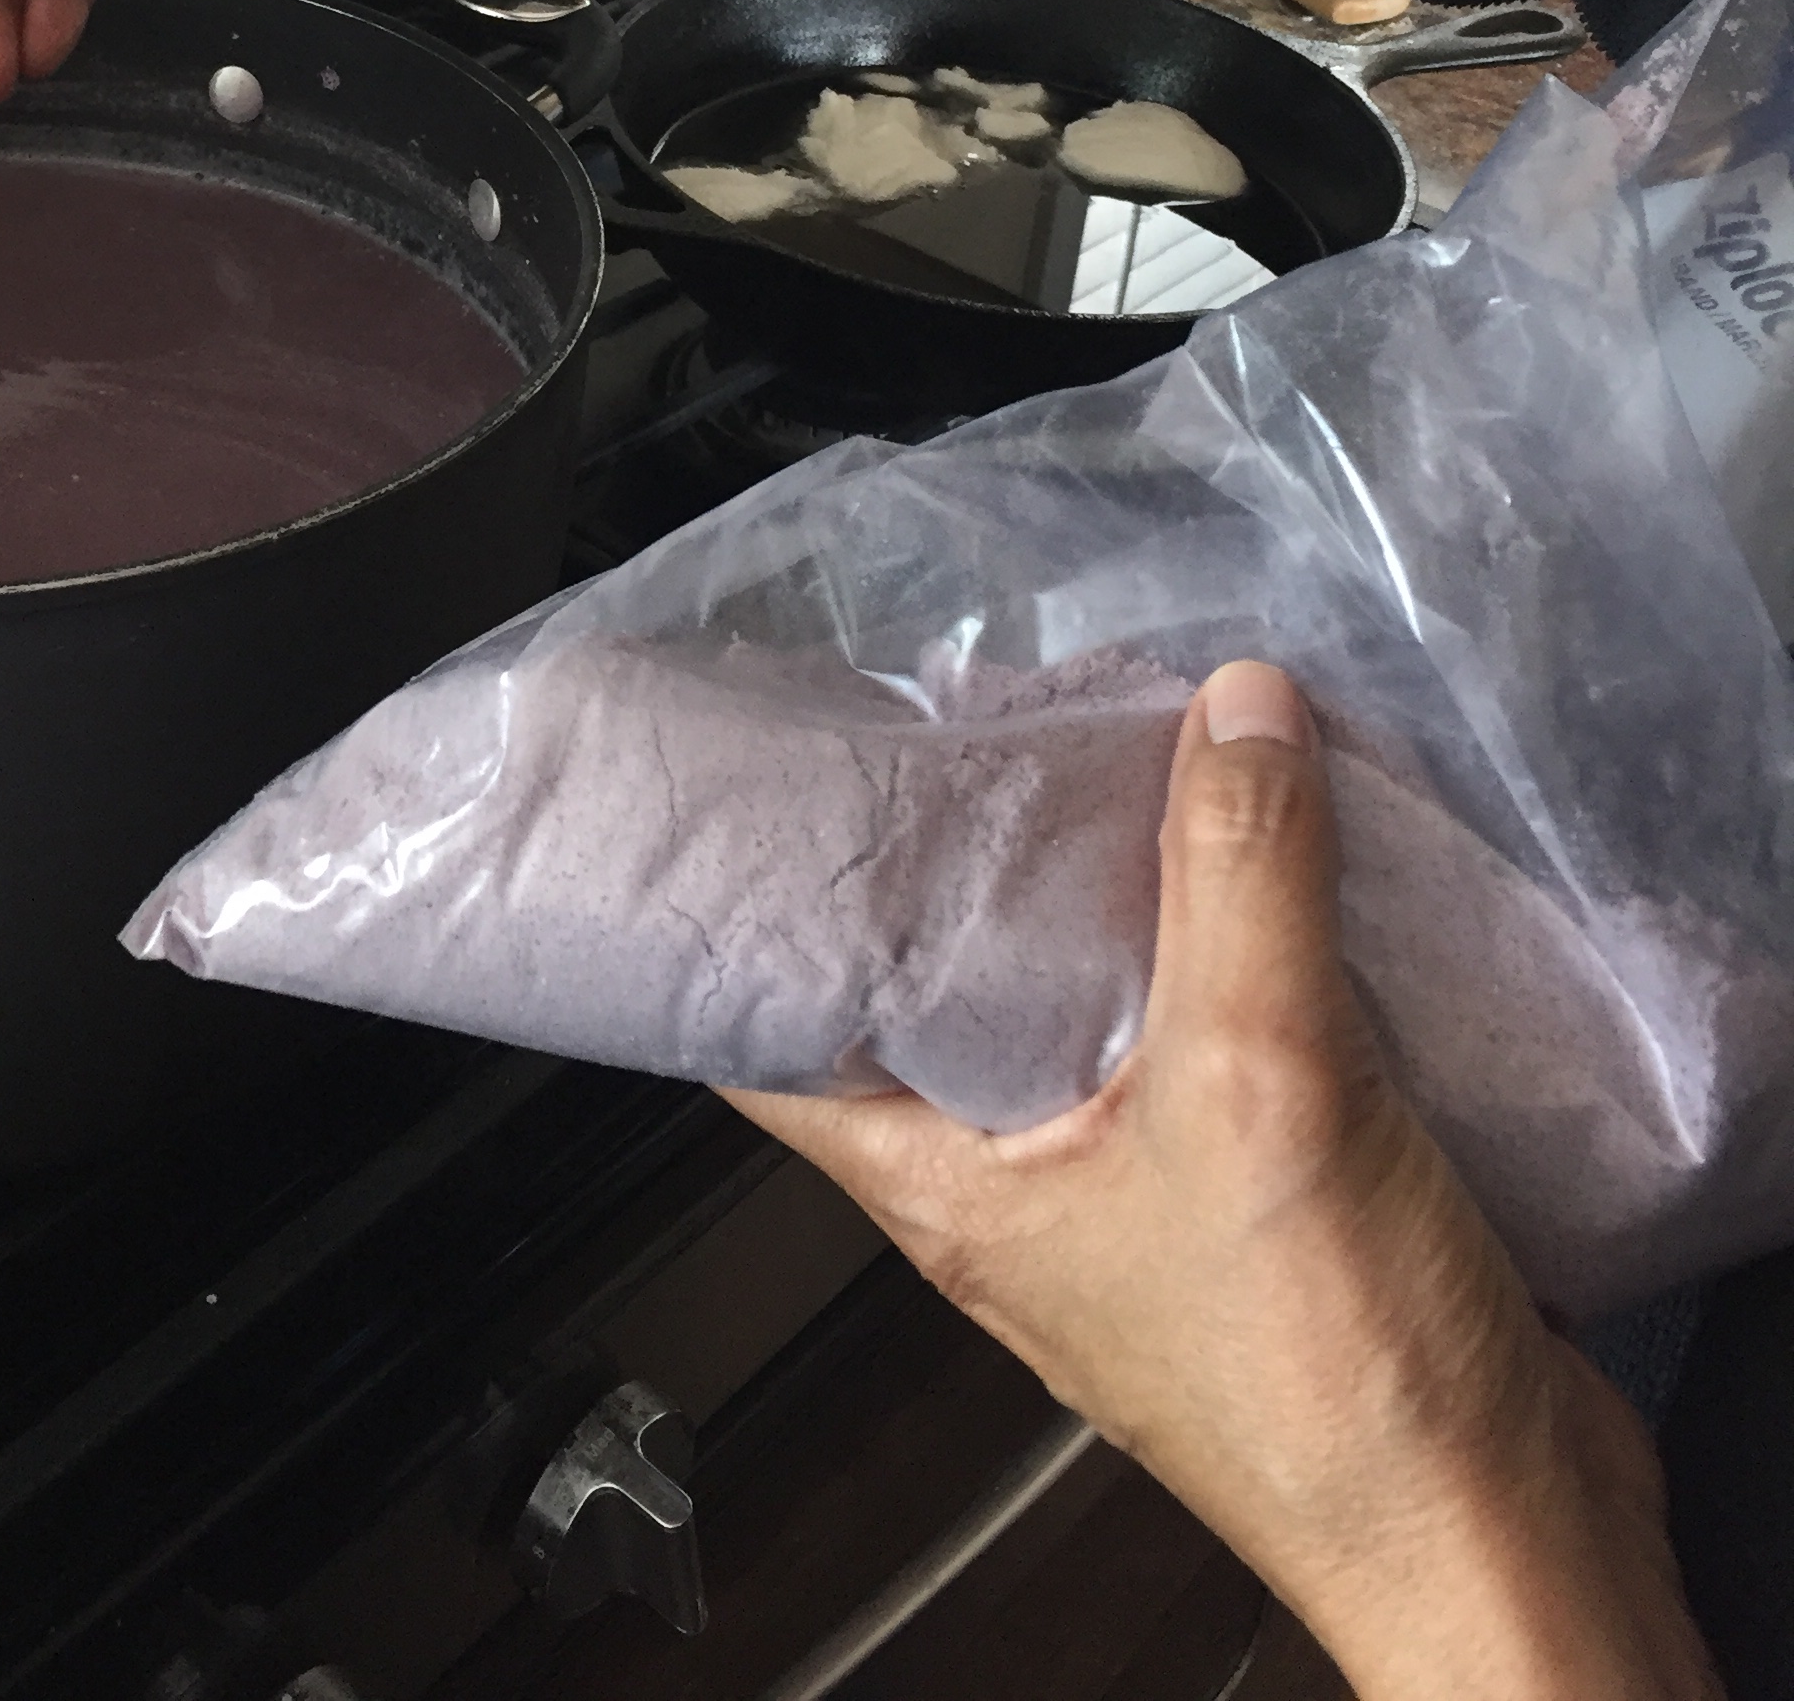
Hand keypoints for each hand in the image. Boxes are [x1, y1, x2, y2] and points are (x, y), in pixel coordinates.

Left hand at [728, 664, 1717, 1700]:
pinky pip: (1206, 1037)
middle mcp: (1017, 1191)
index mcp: (945, 1186)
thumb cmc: (1336, 1399)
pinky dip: (1225, 949)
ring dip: (1107, 895)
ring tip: (1128, 761)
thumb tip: (1229, 711)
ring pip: (1080, 1006)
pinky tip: (1270, 874)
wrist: (1500, 1543)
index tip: (768, 788)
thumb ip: (1239, 879)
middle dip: (957, 861)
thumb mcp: (1261, 1081)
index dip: (752, 914)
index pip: (771, 1040)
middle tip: (973, 722)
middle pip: (938, 994)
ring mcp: (1132, 1198)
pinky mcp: (1249, 1200)